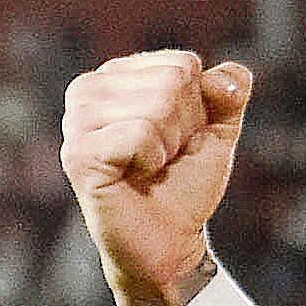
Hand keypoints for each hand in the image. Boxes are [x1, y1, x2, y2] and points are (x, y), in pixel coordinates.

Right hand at [62, 51, 250, 305]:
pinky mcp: (78, 153)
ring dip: (169, 145)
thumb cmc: (184, 183)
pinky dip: (153, 160)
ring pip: (159, 104)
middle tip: (164, 158)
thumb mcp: (216, 130)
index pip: (184, 64)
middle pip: (173, 81)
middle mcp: (88, 90)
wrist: (170, 241)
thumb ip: (228, 93)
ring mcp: (76, 120)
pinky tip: (136, 176)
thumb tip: (229, 78)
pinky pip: (141, 134)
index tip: (177, 139)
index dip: (198, 108)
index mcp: (117, 75)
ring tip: (149, 168)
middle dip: (185, 127)